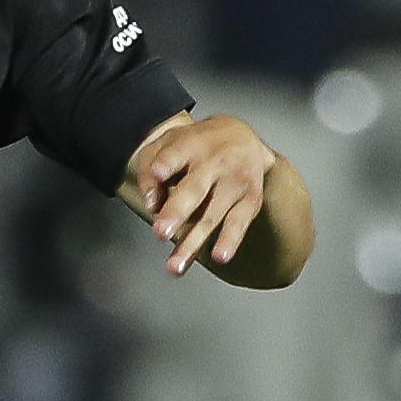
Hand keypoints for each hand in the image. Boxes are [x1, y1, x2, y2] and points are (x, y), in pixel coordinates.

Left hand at [127, 113, 279, 275]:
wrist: (243, 136)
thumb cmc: (197, 145)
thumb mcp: (168, 142)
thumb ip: (150, 168)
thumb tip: (151, 204)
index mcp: (191, 144)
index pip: (176, 153)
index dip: (166, 163)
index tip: (157, 173)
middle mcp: (215, 162)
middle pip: (194, 189)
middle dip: (177, 211)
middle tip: (160, 232)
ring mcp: (234, 182)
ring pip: (211, 214)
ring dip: (194, 241)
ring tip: (177, 264)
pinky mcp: (250, 200)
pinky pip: (238, 223)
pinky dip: (230, 240)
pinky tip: (220, 256)